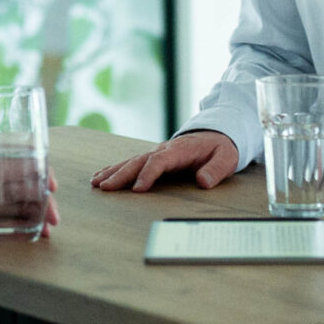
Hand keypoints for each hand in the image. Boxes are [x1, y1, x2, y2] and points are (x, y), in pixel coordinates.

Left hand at [0, 160, 60, 229]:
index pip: (21, 164)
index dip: (40, 171)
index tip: (50, 185)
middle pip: (27, 188)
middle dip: (44, 201)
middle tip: (53, 218)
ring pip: (23, 206)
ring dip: (38, 215)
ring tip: (48, 230)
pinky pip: (9, 221)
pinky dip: (23, 227)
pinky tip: (34, 235)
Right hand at [91, 130, 237, 191]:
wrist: (218, 134)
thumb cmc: (221, 148)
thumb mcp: (226, 158)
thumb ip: (216, 170)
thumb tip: (203, 181)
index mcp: (179, 150)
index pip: (159, 161)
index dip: (148, 174)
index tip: (137, 189)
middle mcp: (164, 150)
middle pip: (138, 161)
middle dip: (121, 174)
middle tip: (105, 187)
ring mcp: (157, 153)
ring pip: (131, 161)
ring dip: (113, 172)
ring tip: (97, 183)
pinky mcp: (154, 158)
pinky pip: (132, 163)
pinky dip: (116, 169)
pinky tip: (102, 176)